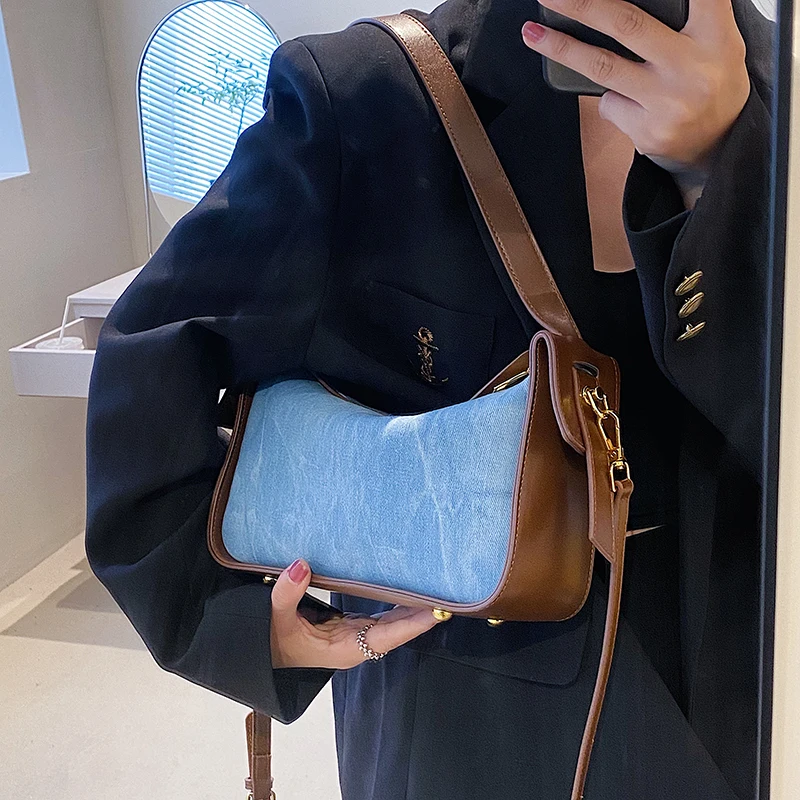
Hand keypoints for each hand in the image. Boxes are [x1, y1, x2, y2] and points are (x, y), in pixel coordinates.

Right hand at [270, 559, 442, 668]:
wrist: (266, 655)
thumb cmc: (274, 643)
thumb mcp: (276, 621)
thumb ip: (286, 594)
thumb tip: (301, 565)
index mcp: (346, 649)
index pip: (387, 636)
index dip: (413, 624)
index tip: (438, 612)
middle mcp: (359, 644)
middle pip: (399, 628)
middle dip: (423, 613)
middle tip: (449, 591)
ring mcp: (358, 636)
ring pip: (394, 622)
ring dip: (414, 607)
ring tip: (437, 585)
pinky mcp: (354, 626)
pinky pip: (383, 615)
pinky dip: (398, 603)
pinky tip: (409, 589)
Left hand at [521, 0, 750, 184]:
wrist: (719, 148)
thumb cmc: (711, 84)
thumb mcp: (718, 43)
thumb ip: (692, 17)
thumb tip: (615, 11)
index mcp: (715, 37)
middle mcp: (689, 68)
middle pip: (625, 25)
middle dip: (582, 5)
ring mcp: (665, 102)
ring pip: (602, 66)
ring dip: (561, 47)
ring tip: (532, 34)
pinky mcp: (646, 131)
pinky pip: (608, 104)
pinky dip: (609, 98)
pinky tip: (630, 104)